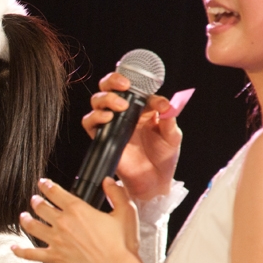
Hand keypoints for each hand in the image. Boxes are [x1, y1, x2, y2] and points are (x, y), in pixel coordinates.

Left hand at [13, 177, 140, 262]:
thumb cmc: (122, 244)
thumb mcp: (126, 212)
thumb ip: (116, 193)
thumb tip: (108, 180)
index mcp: (78, 209)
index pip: (56, 192)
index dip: (47, 186)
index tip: (43, 183)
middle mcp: (63, 223)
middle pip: (41, 207)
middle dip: (36, 201)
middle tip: (34, 199)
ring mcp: (56, 240)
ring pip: (33, 227)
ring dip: (26, 220)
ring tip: (23, 216)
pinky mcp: (54, 258)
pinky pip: (31, 253)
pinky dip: (20, 251)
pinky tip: (14, 248)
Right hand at [83, 72, 182, 200]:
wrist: (154, 181)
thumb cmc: (164, 158)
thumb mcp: (172, 136)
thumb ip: (169, 119)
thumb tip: (167, 105)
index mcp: (143, 108)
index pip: (138, 88)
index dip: (145, 90)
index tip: (157, 103)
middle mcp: (125, 113)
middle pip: (109, 87)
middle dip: (113, 80)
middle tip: (124, 86)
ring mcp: (112, 124)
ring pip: (97, 101)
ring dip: (106, 98)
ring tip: (120, 106)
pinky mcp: (102, 138)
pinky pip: (90, 123)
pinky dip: (96, 117)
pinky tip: (108, 118)